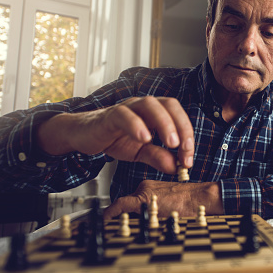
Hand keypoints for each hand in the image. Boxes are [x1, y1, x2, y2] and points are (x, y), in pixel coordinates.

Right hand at [36, 96, 193, 172]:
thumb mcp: (140, 152)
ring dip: (164, 123)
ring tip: (171, 143)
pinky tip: (144, 138)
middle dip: (181, 126)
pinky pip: (124, 114)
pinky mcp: (110, 115)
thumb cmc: (114, 139)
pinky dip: (136, 125)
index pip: (178, 116)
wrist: (84, 136)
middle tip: (184, 149)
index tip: (188, 158)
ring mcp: (127, 108)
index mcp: (155, 113)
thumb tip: (176, 168)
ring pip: (150, 105)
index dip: (187, 134)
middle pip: (169, 104)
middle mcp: (144, 106)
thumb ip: (158, 157)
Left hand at [103, 180, 223, 219]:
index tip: (112, 219)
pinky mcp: (144, 198)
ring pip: (124, 207)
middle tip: (114, 229)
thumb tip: (148, 223)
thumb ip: (158, 209)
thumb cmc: (191, 203)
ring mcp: (143, 191)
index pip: (130, 201)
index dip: (119, 212)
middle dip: (121, 219)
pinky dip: (111, 213)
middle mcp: (145, 187)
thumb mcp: (171, 205)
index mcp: (151, 188)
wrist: (199, 198)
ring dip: (119, 219)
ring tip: (113, 228)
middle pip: (126, 205)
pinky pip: (120, 205)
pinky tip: (105, 220)